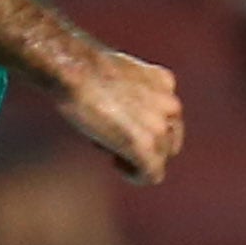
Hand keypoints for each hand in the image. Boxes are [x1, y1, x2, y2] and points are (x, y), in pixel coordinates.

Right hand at [54, 43, 183, 184]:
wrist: (75, 69)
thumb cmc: (82, 69)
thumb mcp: (115, 74)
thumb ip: (129, 94)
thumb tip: (121, 118)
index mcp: (164, 83)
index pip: (166, 116)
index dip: (144, 127)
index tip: (120, 126)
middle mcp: (170, 104)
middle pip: (168, 140)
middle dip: (146, 146)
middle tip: (115, 142)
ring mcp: (160, 126)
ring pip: (160, 158)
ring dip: (137, 158)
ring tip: (110, 147)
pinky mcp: (145, 146)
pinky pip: (151, 174)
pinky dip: (135, 175)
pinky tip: (116, 163)